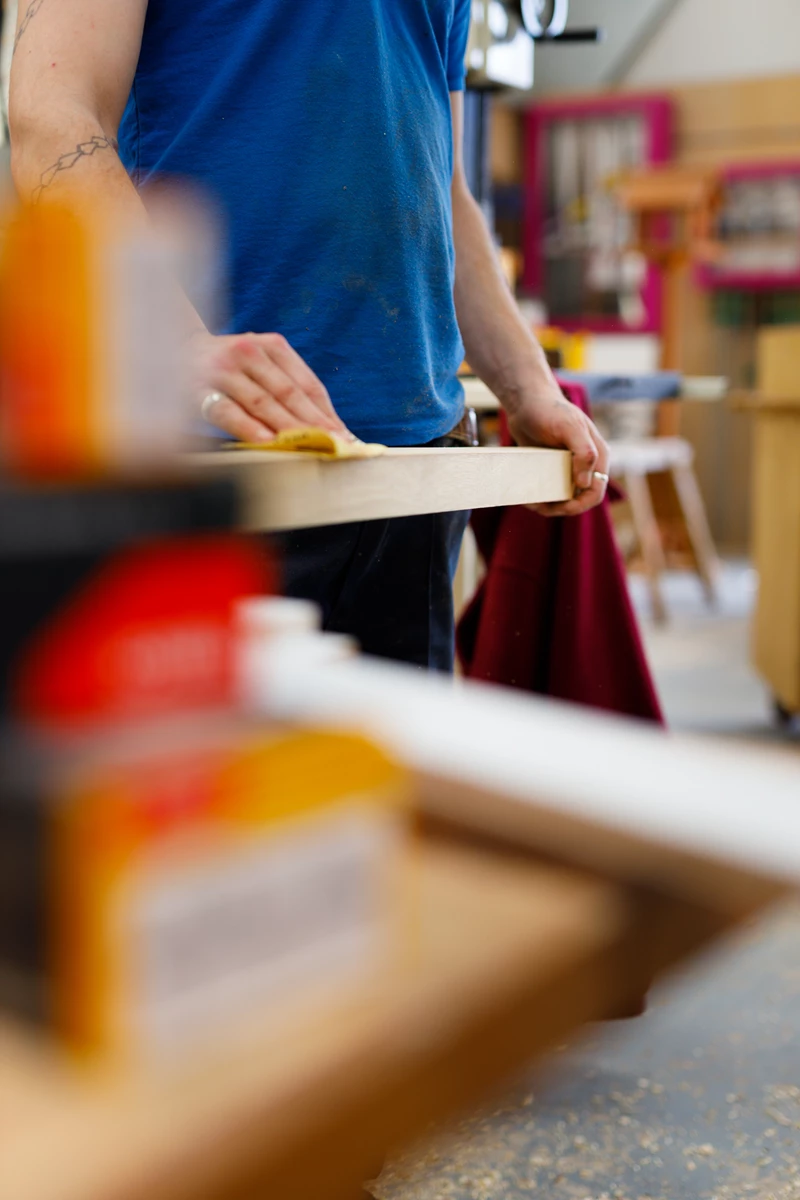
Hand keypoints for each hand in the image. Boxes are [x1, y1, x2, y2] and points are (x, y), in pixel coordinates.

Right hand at [190, 330, 352, 441]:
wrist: (172, 349)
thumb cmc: (226, 366)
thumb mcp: (258, 363)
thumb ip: (286, 386)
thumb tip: (325, 425)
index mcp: (271, 346)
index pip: (307, 384)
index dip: (328, 412)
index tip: (346, 436)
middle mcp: (249, 352)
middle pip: (290, 394)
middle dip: (316, 423)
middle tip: (337, 446)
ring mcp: (223, 369)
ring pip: (263, 402)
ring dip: (290, 428)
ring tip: (312, 447)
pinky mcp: (199, 388)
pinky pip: (229, 411)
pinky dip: (249, 428)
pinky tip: (268, 443)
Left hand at [506, 386, 609, 516]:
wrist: (526, 401)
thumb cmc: (550, 409)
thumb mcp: (569, 427)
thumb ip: (584, 453)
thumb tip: (585, 483)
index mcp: (597, 456)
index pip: (596, 491)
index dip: (580, 504)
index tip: (560, 506)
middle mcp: (586, 464)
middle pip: (580, 498)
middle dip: (561, 507)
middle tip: (539, 506)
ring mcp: (569, 467)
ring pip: (564, 497)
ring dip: (549, 505)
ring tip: (531, 503)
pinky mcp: (552, 468)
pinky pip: (550, 489)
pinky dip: (540, 497)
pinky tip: (528, 496)